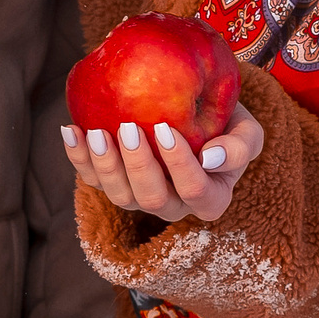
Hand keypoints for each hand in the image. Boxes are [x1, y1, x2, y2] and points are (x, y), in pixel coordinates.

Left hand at [62, 104, 262, 223]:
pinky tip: (71, 129)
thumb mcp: (247, 131)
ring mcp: (141, 197)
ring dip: (104, 165)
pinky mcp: (115, 183)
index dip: (179, 165)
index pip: (196, 191)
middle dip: (137, 165)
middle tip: (129, 128)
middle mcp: (174, 205)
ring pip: (120, 196)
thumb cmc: (227, 122)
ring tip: (95, 131)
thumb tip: (211, 158)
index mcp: (210, 198)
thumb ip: (240, 146)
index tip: (166, 128)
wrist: (200, 112)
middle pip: (152, 200)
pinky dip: (79, 157)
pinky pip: (92, 179)